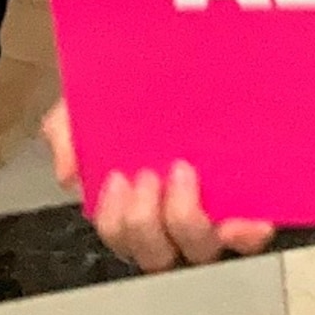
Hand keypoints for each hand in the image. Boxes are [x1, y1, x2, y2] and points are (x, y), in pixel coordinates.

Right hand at [44, 99, 275, 271]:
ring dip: (185, 221)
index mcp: (132, 202)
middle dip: (143, 223)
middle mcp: (171, 215)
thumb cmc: (134, 92)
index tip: (117, 179)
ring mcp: (208, 212)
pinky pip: (248, 237)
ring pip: (196, 251)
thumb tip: (70, 175)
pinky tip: (245, 219)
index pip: (120, 237)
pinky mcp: (244, 202)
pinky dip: (246, 235)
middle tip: (146, 175)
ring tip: (182, 173)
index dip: (115, 222)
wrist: (177, 57)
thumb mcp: (88, 104)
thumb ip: (67, 132)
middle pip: (155, 256)